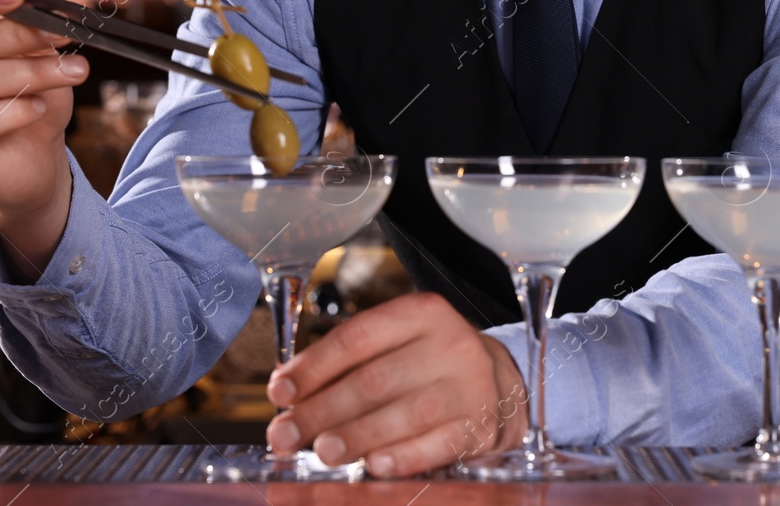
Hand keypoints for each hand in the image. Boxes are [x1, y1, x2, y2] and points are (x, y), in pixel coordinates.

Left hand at [264, 291, 528, 476]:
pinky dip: (402, 457)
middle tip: (286, 433)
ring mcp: (470, 385)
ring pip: (404, 413)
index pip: (357, 337)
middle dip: (322, 410)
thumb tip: (287, 390)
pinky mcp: (481, 425)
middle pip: (375, 379)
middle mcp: (449, 344)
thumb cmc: (429, 365)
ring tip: (322, 451)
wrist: (499, 384)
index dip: (313, 367)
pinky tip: (373, 465)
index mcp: (421, 313)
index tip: (280, 391)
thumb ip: (346, 363)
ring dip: (356, 436)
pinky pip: (437, 445)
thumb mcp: (395, 346)